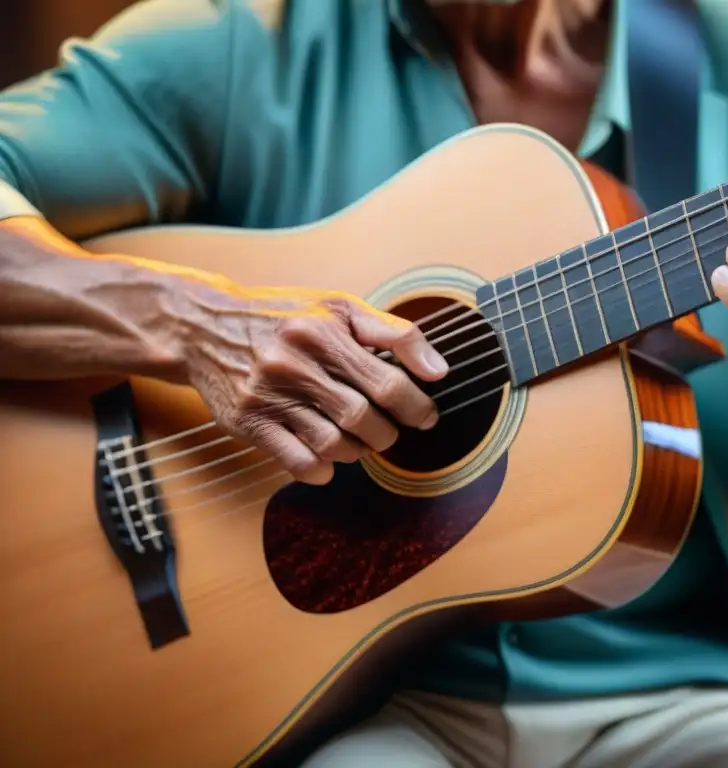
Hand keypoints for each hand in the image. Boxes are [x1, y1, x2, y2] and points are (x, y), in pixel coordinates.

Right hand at [182, 284, 447, 485]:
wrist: (205, 327)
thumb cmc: (285, 317)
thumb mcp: (339, 308)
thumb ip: (394, 333)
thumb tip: (439, 371)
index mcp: (323, 332)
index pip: (386, 381)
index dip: (415, 406)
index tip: (426, 417)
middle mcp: (295, 364)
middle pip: (361, 418)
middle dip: (387, 433)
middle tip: (389, 431)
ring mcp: (269, 396)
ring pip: (331, 444)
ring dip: (357, 452)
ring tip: (360, 442)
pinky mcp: (247, 423)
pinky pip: (296, 462)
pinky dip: (321, 470)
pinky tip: (328, 459)